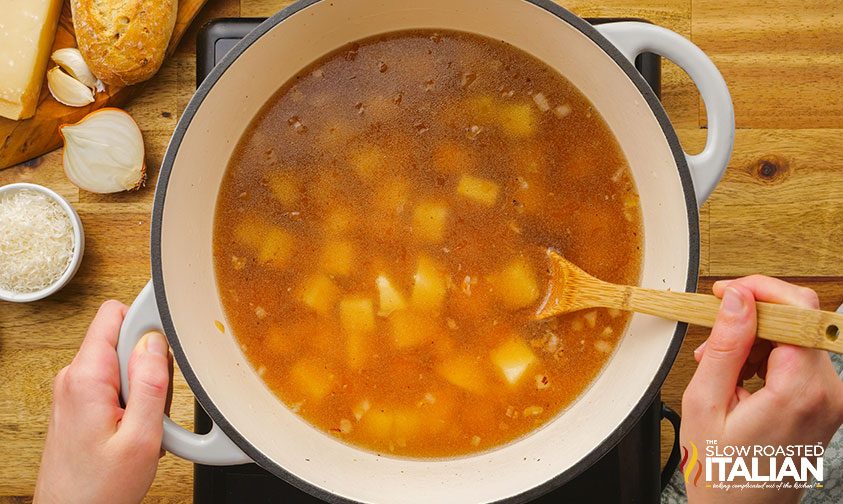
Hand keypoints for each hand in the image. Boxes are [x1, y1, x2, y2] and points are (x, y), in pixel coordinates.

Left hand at [34, 301, 171, 503]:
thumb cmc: (97, 490)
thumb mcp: (140, 438)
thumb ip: (150, 384)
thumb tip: (155, 342)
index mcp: (86, 378)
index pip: (116, 314)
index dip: (148, 320)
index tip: (169, 337)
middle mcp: (74, 378)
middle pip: (124, 339)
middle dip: (150, 364)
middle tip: (156, 403)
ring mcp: (74, 391)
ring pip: (122, 363)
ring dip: (143, 387)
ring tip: (144, 422)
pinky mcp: (79, 404)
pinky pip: (115, 384)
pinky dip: (133, 400)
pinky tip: (135, 428)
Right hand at [681, 276, 842, 503]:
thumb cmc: (720, 471)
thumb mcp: (705, 403)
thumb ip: (725, 346)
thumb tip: (738, 300)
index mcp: (800, 391)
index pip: (798, 310)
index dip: (760, 290)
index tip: (726, 292)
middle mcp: (828, 393)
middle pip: (799, 320)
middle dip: (751, 317)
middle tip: (712, 336)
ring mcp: (831, 399)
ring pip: (797, 336)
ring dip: (755, 338)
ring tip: (718, 364)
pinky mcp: (825, 402)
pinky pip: (798, 357)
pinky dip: (766, 354)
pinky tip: (738, 374)